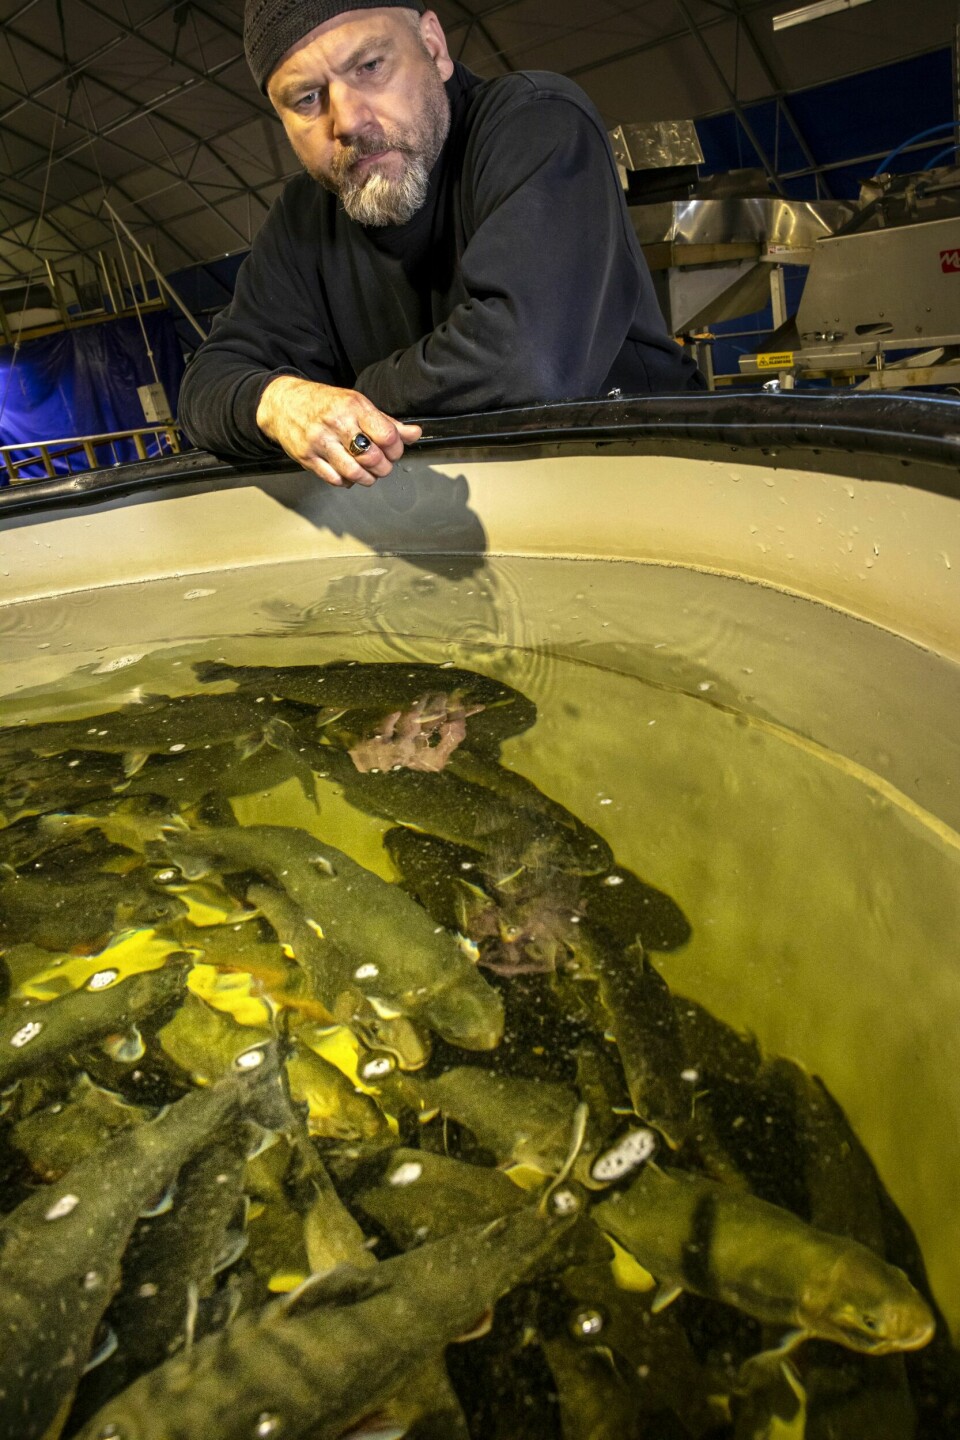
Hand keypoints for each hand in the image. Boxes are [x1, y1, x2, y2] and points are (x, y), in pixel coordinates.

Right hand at [255, 376, 421, 486]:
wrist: (283, 403)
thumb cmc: (323, 403)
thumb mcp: (357, 404)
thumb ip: (387, 422)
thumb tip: (414, 434)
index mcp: (353, 406)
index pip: (387, 436)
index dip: (396, 450)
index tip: (393, 451)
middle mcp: (337, 423)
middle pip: (373, 458)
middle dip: (383, 468)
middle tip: (382, 465)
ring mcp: (320, 441)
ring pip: (354, 473)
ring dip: (367, 478)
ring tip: (368, 473)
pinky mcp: (307, 457)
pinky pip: (335, 479)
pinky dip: (346, 481)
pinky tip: (347, 473)